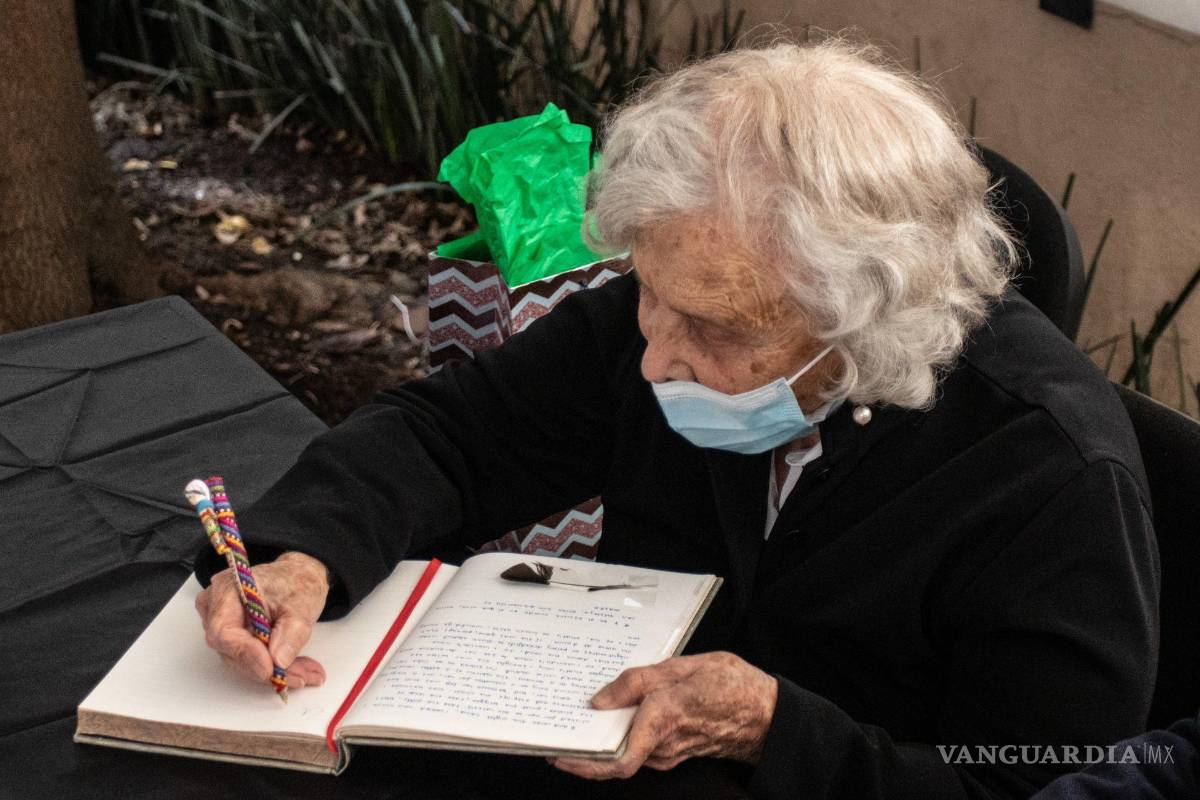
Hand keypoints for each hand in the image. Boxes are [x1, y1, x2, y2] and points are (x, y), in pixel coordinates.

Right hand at [194, 550, 329, 689]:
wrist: (297, 577)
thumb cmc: (296, 582)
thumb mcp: (303, 605)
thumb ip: (291, 633)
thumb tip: (278, 661)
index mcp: (229, 589)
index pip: (224, 631)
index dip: (246, 654)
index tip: (271, 669)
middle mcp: (216, 605)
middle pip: (231, 649)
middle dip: (266, 667)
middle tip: (299, 676)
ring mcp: (219, 621)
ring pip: (239, 659)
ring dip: (273, 670)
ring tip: (305, 672)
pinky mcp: (230, 635)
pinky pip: (245, 658)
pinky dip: (271, 665)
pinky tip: (295, 669)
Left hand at [549, 651, 778, 779]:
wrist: (765, 712)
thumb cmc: (731, 686)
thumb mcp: (682, 667)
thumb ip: (638, 681)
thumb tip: (600, 699)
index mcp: (662, 721)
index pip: (616, 762)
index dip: (583, 765)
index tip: (559, 755)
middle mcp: (663, 746)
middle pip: (613, 757)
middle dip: (582, 749)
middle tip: (557, 731)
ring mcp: (669, 753)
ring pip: (625, 752)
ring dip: (601, 741)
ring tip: (578, 720)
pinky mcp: (674, 751)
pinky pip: (639, 748)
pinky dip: (620, 737)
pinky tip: (611, 718)